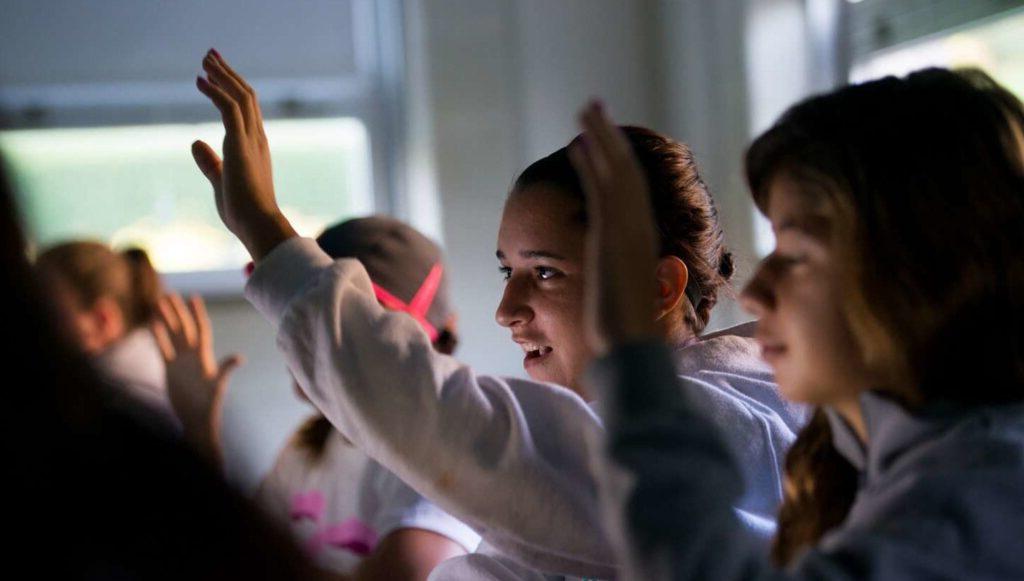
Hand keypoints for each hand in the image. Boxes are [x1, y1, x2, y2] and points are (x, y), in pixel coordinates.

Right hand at [153, 293, 242, 465]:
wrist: (196, 418)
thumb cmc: (209, 404)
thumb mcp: (218, 385)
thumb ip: (226, 369)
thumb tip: (239, 358)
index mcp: (204, 356)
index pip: (201, 329)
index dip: (197, 313)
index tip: (194, 297)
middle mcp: (193, 355)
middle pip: (184, 328)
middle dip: (178, 311)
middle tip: (170, 294)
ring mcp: (181, 361)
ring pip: (172, 335)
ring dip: (166, 320)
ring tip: (158, 302)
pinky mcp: (170, 369)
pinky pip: (162, 348)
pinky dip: (158, 336)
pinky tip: (152, 323)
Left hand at [192, 48, 296, 260]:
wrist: (257, 224)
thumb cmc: (242, 211)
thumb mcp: (221, 181)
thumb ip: (210, 161)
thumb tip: (195, 143)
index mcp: (255, 147)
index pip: (247, 110)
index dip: (232, 88)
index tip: (216, 74)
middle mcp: (257, 138)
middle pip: (246, 95)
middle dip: (228, 73)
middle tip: (210, 56)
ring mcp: (251, 139)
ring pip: (240, 96)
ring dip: (221, 75)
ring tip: (205, 60)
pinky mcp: (240, 143)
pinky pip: (228, 108)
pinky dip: (215, 90)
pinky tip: (199, 80)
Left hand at [569, 102, 659, 354]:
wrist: (630, 346)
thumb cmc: (624, 333)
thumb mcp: (620, 296)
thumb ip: (615, 278)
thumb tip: (609, 283)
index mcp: (640, 239)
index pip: (628, 189)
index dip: (615, 160)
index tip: (599, 140)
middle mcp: (638, 228)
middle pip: (624, 170)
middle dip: (609, 136)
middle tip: (594, 107)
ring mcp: (627, 229)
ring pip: (615, 170)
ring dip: (600, 137)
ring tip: (586, 109)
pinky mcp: (611, 234)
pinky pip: (602, 187)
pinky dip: (593, 162)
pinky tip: (579, 142)